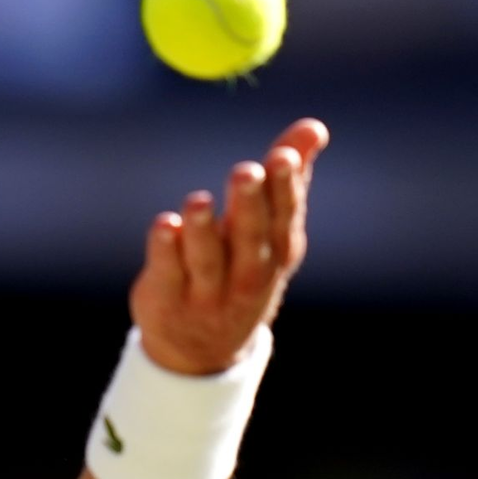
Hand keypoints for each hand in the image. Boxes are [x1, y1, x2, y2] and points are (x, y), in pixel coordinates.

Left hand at [130, 117, 329, 374]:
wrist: (204, 351)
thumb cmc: (242, 272)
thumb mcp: (269, 233)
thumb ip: (288, 179)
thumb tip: (314, 128)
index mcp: (275, 254)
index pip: (283, 218)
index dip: (284, 188)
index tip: (282, 156)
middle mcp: (246, 275)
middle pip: (249, 238)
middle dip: (249, 205)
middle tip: (245, 170)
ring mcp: (206, 292)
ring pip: (207, 259)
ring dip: (202, 229)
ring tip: (198, 200)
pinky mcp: (168, 299)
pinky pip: (168, 272)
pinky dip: (166, 250)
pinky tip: (164, 225)